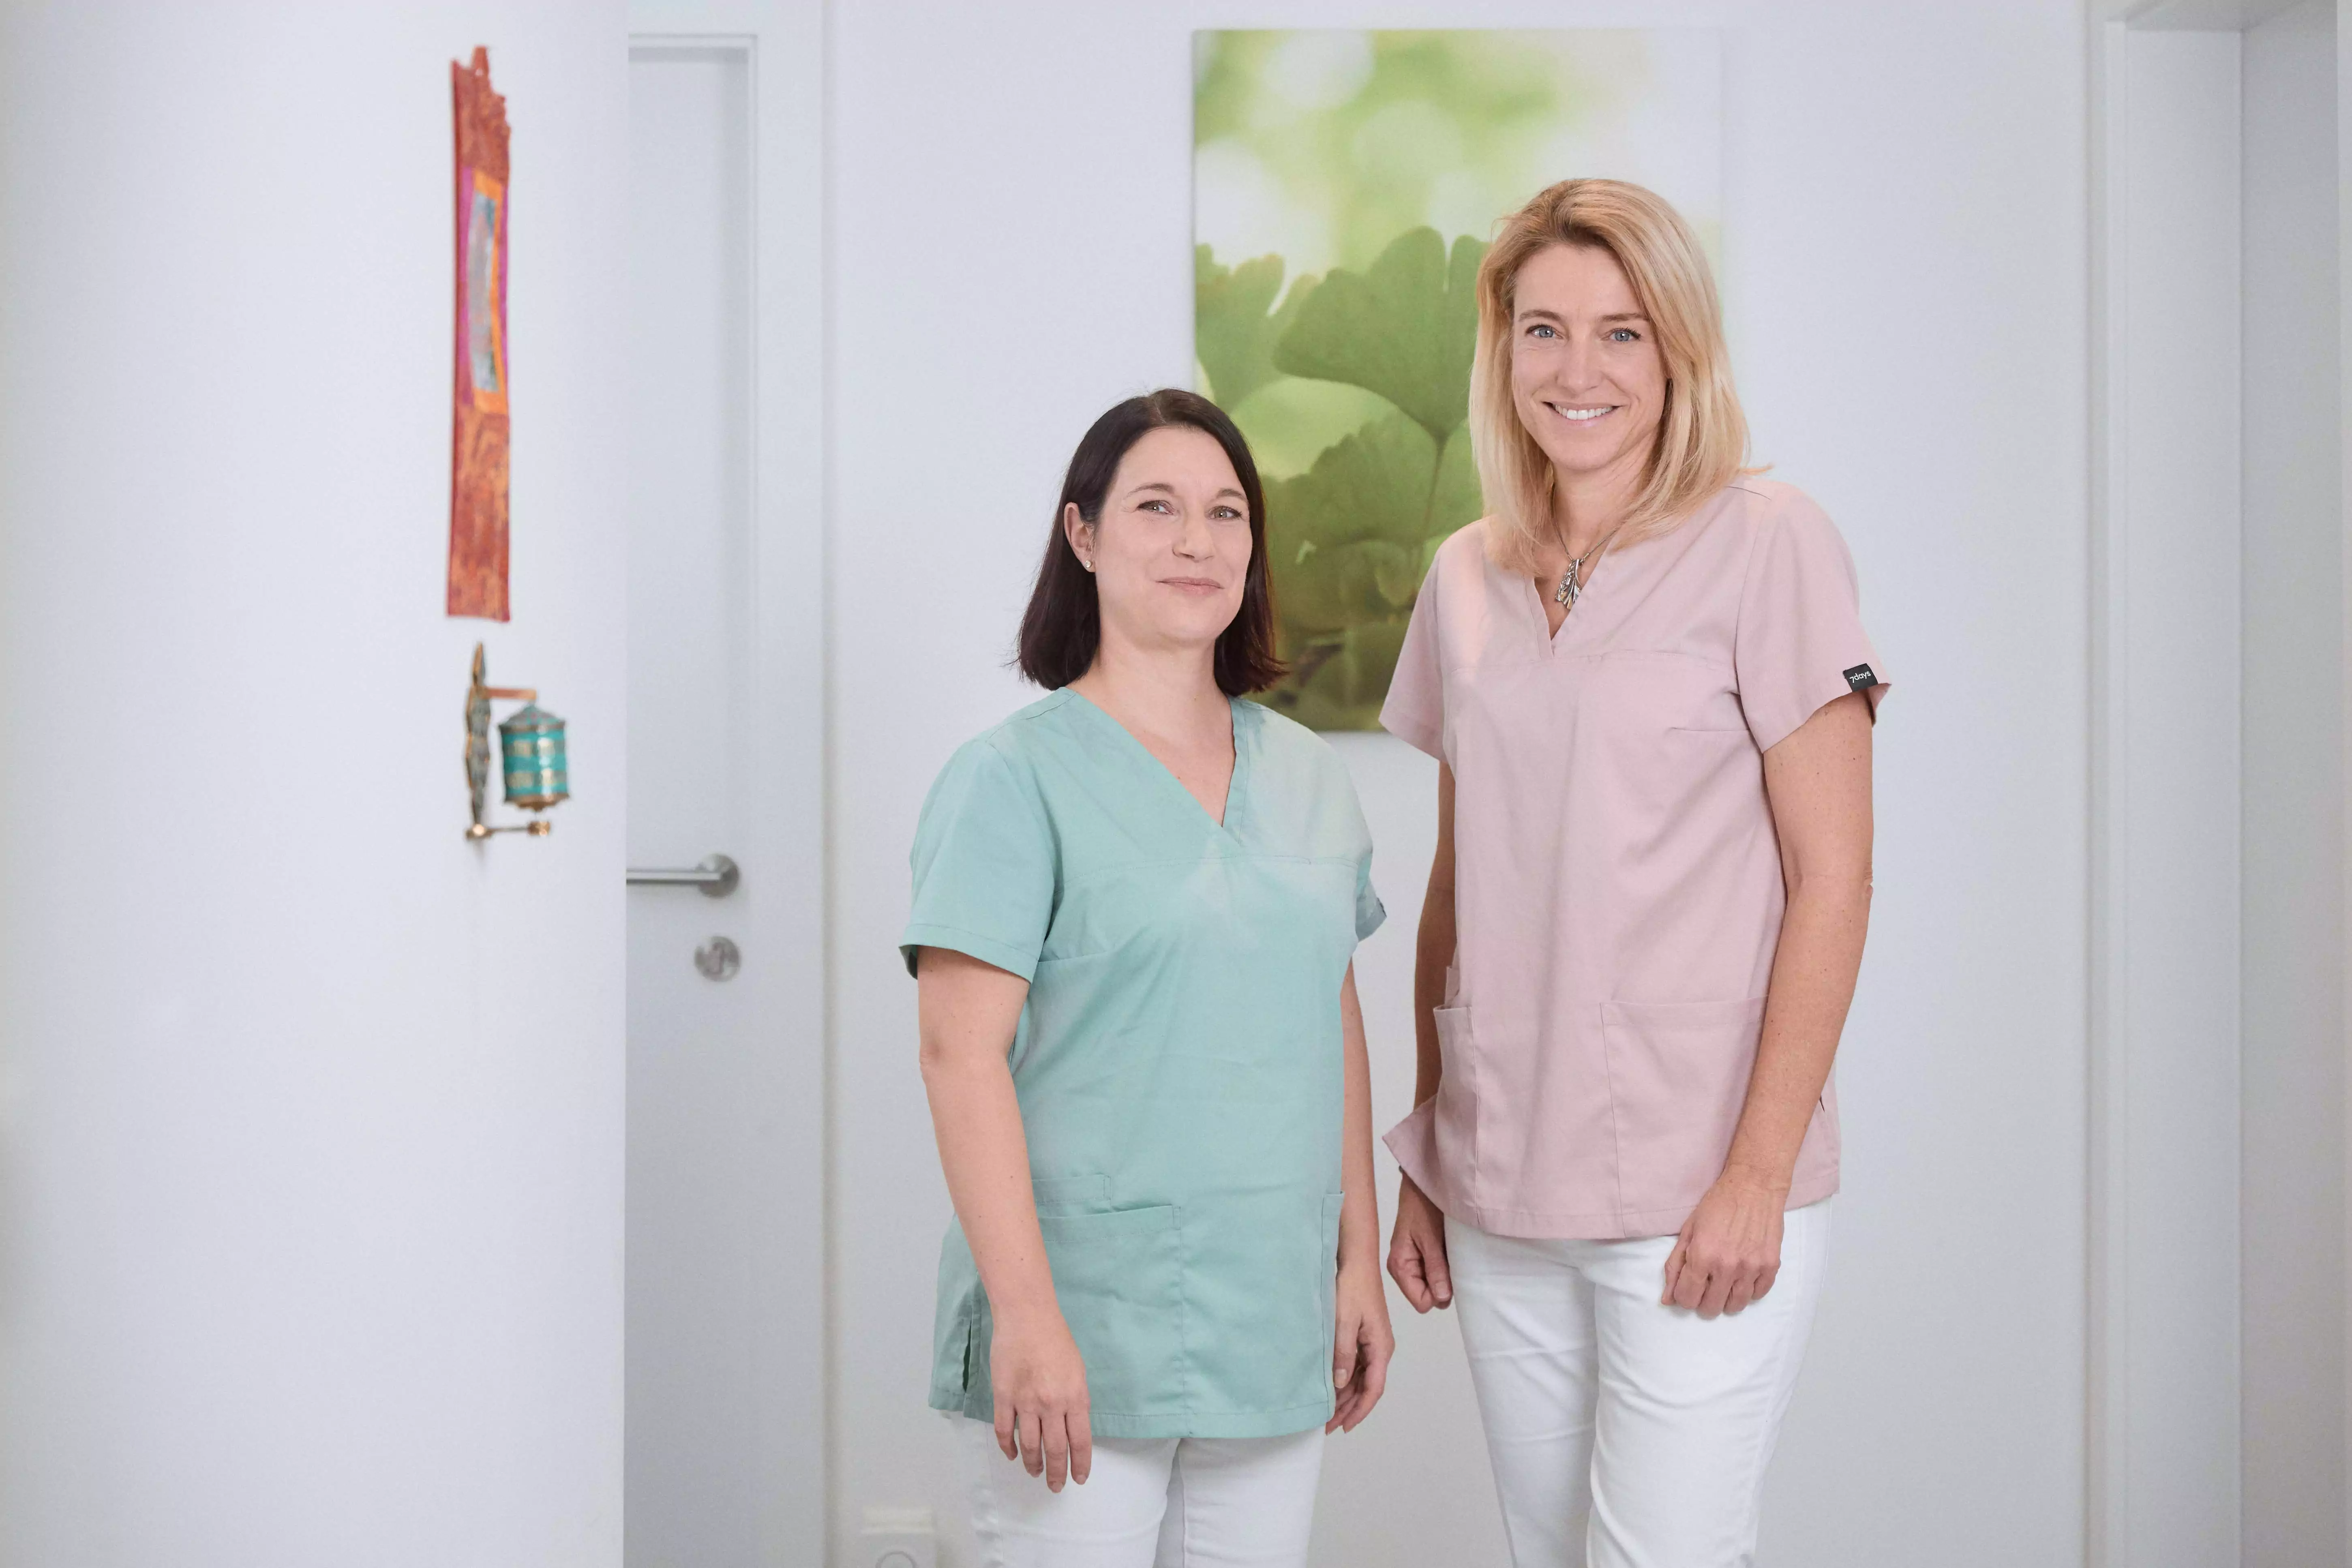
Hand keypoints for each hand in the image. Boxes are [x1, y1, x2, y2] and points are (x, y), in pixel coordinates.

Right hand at [988, 1309, 1092, 1489]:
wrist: (1027, 1316)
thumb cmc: (1056, 1339)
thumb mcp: (1078, 1371)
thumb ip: (1076, 1400)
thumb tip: (1072, 1426)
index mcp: (1075, 1397)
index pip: (1080, 1441)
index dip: (1080, 1464)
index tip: (1079, 1478)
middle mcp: (1052, 1404)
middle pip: (1055, 1450)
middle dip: (1056, 1473)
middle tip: (1055, 1486)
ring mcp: (1026, 1401)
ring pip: (1030, 1445)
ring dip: (1033, 1464)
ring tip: (1035, 1473)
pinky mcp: (1003, 1396)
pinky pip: (1005, 1430)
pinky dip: (1008, 1447)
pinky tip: (1013, 1455)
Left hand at [1328, 1262, 1394, 1431]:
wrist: (1356, 1260)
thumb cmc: (1352, 1286)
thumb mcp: (1344, 1321)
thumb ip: (1343, 1353)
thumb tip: (1340, 1384)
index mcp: (1381, 1347)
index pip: (1373, 1389)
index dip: (1359, 1411)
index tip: (1344, 1426)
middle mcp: (1380, 1349)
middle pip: (1367, 1388)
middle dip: (1349, 1409)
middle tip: (1328, 1426)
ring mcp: (1371, 1343)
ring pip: (1360, 1379)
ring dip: (1345, 1397)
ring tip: (1327, 1414)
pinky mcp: (1362, 1336)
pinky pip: (1355, 1366)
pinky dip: (1344, 1380)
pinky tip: (1331, 1389)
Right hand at [1385, 1173, 1452, 1311]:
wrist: (1423, 1184)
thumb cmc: (1422, 1207)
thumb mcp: (1430, 1238)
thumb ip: (1435, 1269)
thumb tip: (1442, 1299)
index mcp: (1400, 1266)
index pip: (1421, 1301)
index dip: (1437, 1293)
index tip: (1449, 1274)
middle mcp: (1404, 1268)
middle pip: (1428, 1295)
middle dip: (1442, 1283)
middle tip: (1450, 1260)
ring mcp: (1413, 1262)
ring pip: (1435, 1284)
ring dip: (1445, 1273)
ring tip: (1450, 1252)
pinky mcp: (1423, 1255)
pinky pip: (1437, 1272)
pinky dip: (1446, 1265)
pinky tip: (1449, 1250)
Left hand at [1662, 1174, 1786, 1317]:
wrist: (1754, 1186)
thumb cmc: (1717, 1205)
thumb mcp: (1688, 1231)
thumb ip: (1675, 1266)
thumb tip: (1667, 1300)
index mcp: (1702, 1256)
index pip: (1687, 1298)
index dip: (1683, 1296)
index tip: (1687, 1287)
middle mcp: (1727, 1266)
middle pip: (1711, 1308)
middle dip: (1703, 1301)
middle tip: (1705, 1286)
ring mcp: (1751, 1268)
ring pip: (1736, 1306)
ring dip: (1726, 1300)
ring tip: (1723, 1284)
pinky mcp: (1771, 1265)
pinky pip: (1758, 1295)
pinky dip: (1748, 1291)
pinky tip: (1742, 1277)